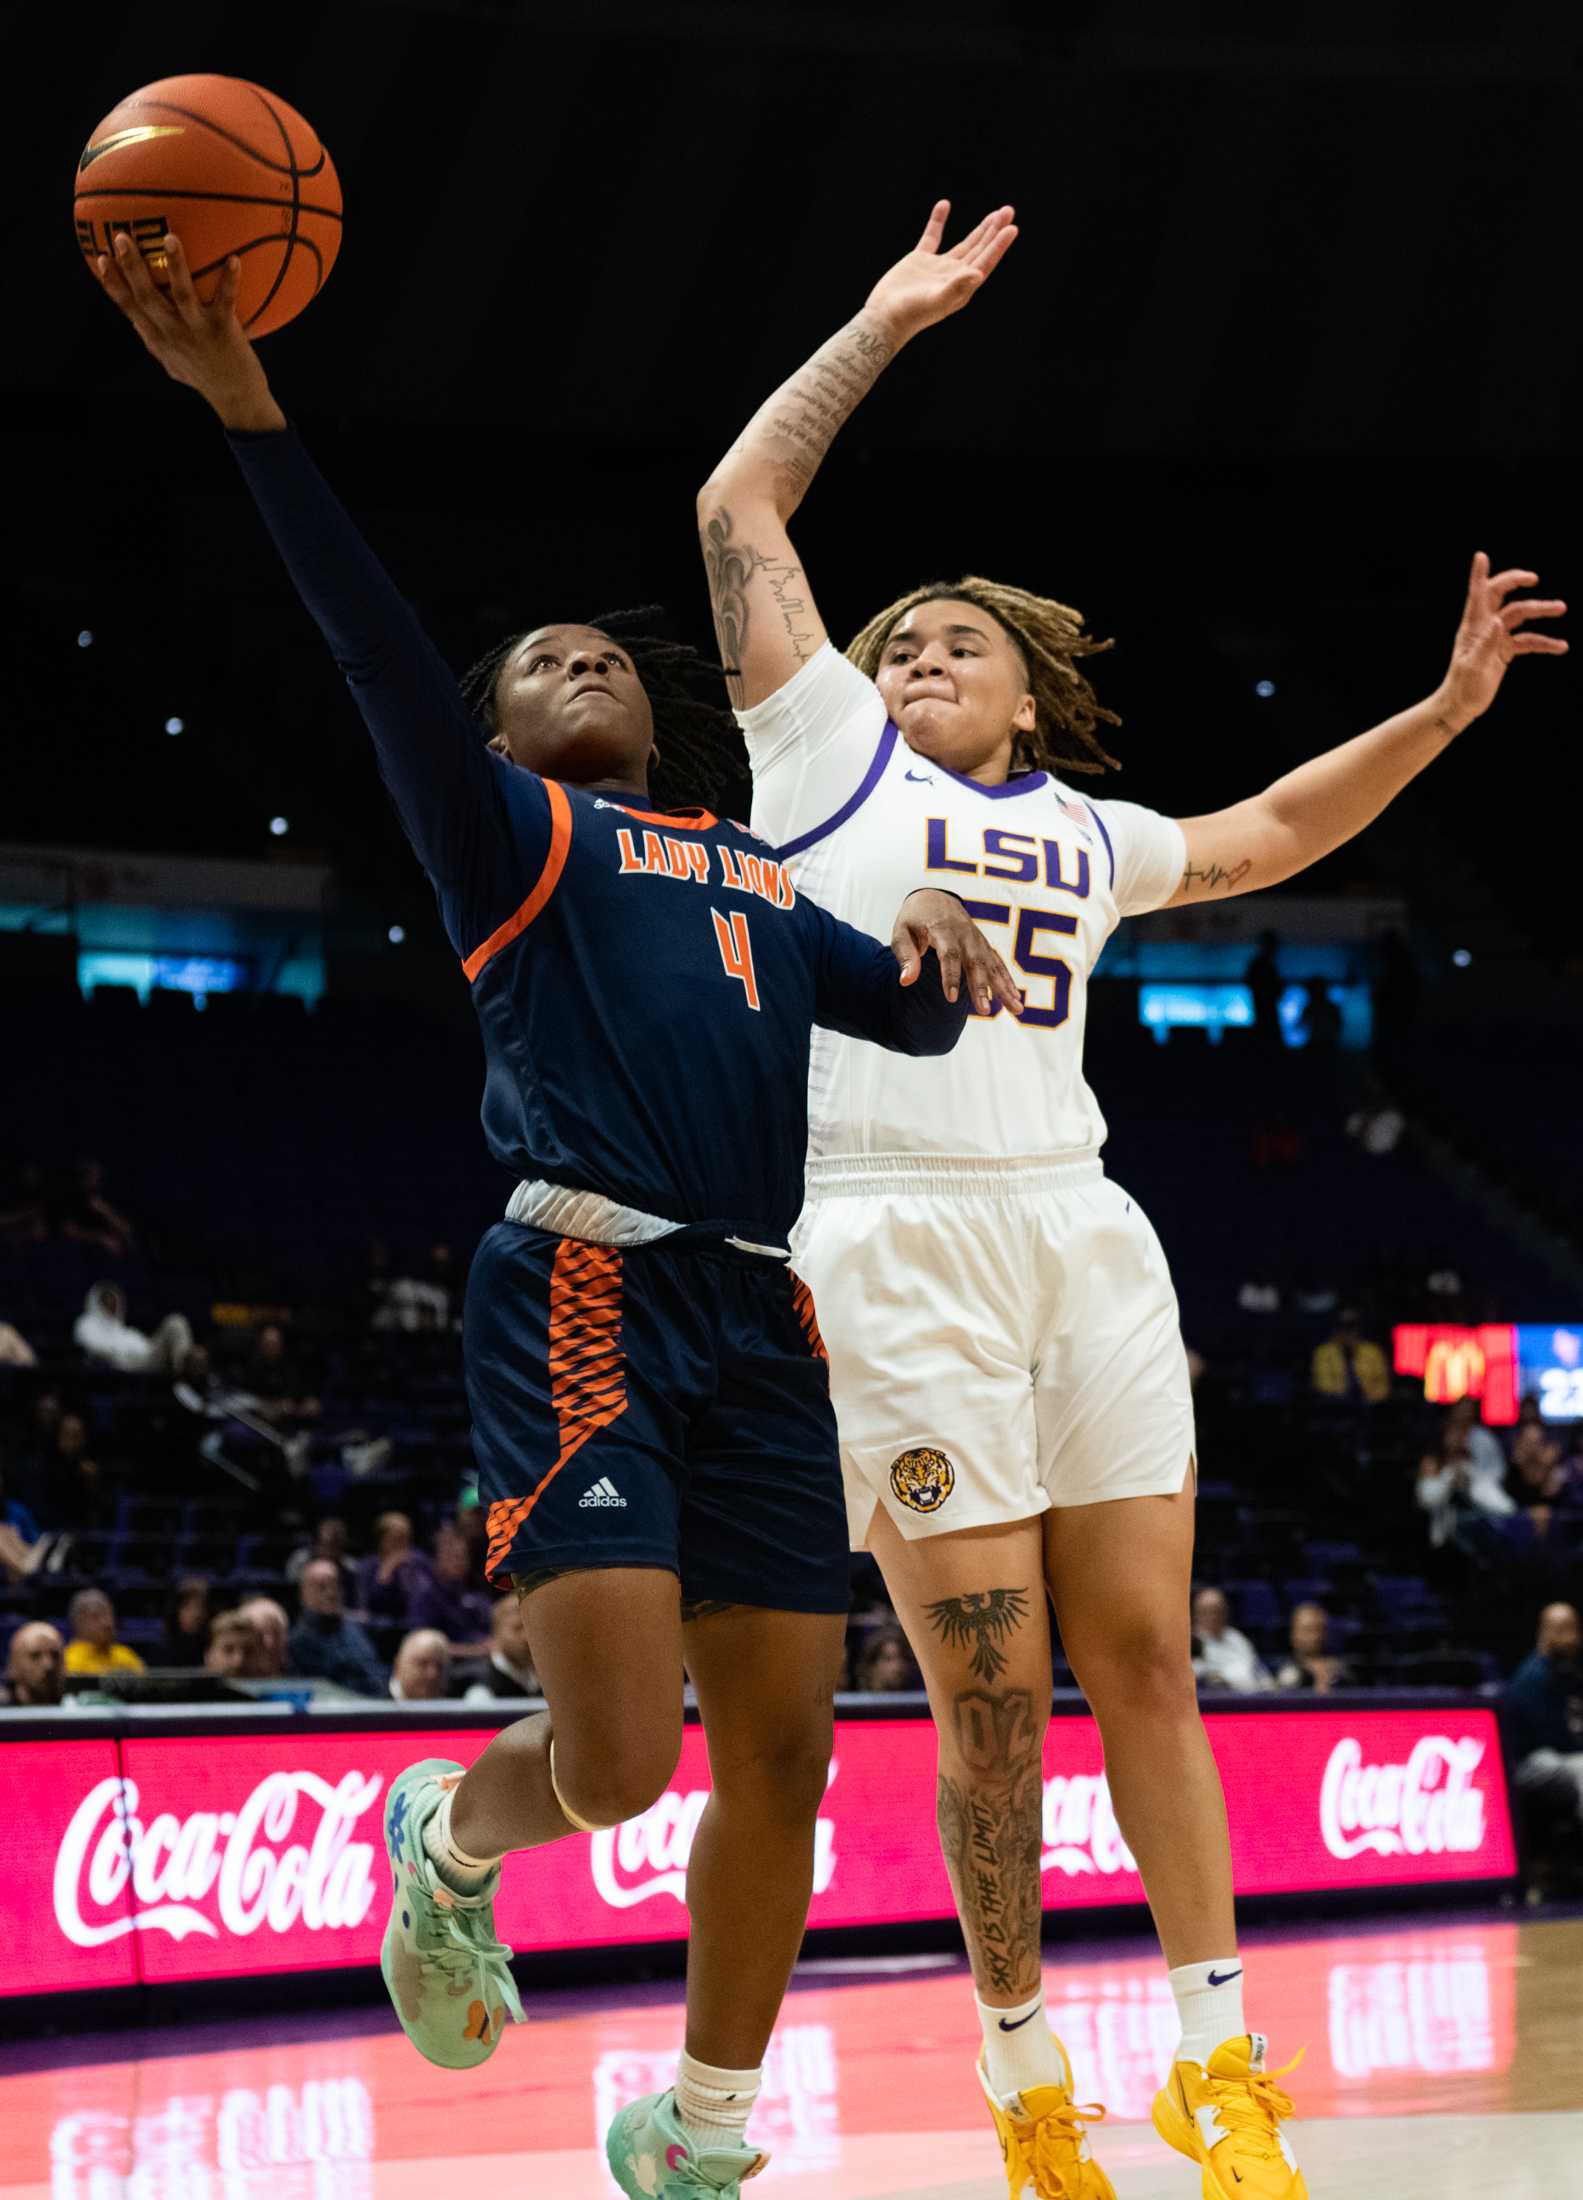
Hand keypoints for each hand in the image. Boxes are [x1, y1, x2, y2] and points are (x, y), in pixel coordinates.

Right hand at [94, 230, 285, 430]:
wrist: (236, 400)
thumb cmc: (204, 375)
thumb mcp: (172, 361)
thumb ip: (155, 337)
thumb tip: (137, 316)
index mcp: (158, 337)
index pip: (129, 307)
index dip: (113, 283)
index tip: (100, 257)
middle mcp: (173, 333)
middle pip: (146, 296)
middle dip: (131, 267)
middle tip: (121, 236)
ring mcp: (197, 332)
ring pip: (182, 295)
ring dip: (175, 267)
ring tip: (170, 238)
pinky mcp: (224, 332)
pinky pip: (226, 301)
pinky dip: (230, 281)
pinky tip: (234, 259)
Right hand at [865, 199, 1018, 346]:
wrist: (884, 316)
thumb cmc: (911, 313)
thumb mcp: (936, 300)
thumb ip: (957, 286)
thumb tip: (978, 274)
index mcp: (962, 286)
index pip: (985, 261)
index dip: (999, 245)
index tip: (1011, 228)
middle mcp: (954, 276)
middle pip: (980, 249)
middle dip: (994, 231)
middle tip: (1008, 211)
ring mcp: (938, 268)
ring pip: (965, 244)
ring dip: (980, 229)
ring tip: (995, 212)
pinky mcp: (920, 260)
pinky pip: (932, 237)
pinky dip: (938, 221)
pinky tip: (944, 204)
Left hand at [893, 889, 1023, 1016]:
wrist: (934, 897)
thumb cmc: (914, 919)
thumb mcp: (901, 932)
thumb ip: (905, 956)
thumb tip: (906, 981)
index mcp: (942, 929)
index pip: (949, 954)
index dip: (951, 977)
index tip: (951, 999)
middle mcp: (964, 934)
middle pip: (975, 962)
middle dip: (980, 987)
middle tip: (984, 1011)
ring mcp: (977, 939)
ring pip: (992, 965)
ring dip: (1004, 988)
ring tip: (1016, 1009)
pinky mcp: (984, 945)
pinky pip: (998, 963)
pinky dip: (1007, 980)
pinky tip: (1016, 998)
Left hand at [1435, 551, 1566, 731]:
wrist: (1460, 707)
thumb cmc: (1461, 688)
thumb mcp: (1473, 667)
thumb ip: (1486, 644)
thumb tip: (1498, 621)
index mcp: (1473, 627)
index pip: (1477, 596)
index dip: (1479, 575)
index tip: (1481, 556)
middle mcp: (1485, 627)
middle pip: (1502, 596)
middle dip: (1517, 583)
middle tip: (1534, 579)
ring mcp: (1496, 637)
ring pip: (1521, 616)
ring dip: (1540, 611)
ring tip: (1562, 607)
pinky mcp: (1505, 650)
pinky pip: (1528, 641)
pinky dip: (1544, 643)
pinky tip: (1561, 646)